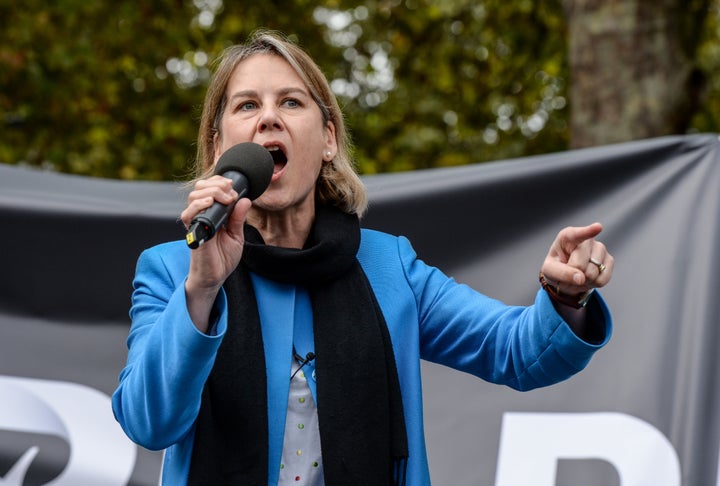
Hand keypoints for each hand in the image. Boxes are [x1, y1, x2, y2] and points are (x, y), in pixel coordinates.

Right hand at [180, 175, 251, 330]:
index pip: (210, 188)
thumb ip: (238, 218)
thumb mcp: (236, 235)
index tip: (233, 186)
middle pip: (200, 187)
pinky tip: (210, 203)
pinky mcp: (193, 232)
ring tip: (225, 198)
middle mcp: (202, 215)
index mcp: (213, 213)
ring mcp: (196, 223)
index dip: (220, 182)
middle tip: (231, 192)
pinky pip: (188, 214)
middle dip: (217, 184)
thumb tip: (245, 200)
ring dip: (211, 192)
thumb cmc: (223, 258)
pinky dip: (198, 205)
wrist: (215, 277)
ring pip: (194, 196)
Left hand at [540, 223, 613, 296]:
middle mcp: (586, 239)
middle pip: (580, 265)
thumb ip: (562, 273)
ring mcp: (600, 249)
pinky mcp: (609, 260)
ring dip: (583, 280)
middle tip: (568, 271)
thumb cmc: (556, 267)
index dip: (588, 231)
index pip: (578, 234)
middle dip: (572, 274)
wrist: (567, 275)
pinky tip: (587, 278)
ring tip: (578, 274)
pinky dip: (592, 284)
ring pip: (592, 273)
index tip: (598, 227)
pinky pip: (602, 279)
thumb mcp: (550, 270)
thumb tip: (581, 278)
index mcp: (567, 236)